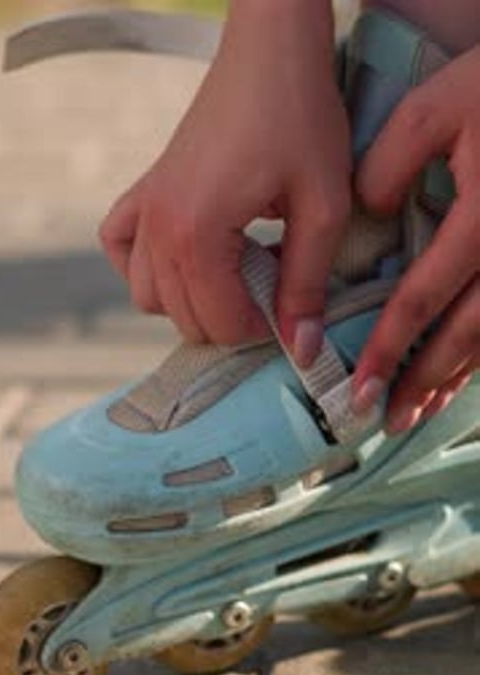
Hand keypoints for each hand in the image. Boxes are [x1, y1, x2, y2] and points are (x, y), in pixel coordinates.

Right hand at [100, 0, 350, 362]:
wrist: (271, 51)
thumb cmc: (302, 118)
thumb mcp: (323, 207)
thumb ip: (308, 284)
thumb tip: (303, 349)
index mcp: (196, 235)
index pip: (220, 323)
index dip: (264, 329)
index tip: (294, 308)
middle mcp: (158, 228)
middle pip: (184, 319)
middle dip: (233, 319)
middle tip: (275, 290)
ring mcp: (144, 210)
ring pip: (149, 297)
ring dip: (193, 302)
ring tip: (239, 276)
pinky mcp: (144, 192)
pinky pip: (121, 251)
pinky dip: (146, 267)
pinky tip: (185, 257)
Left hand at [353, 48, 479, 433]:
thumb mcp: (441, 104)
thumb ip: (392, 159)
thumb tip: (367, 213)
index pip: (425, 298)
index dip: (389, 346)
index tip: (359, 385)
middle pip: (466, 337)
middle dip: (422, 383)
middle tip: (386, 419)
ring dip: (453, 380)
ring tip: (417, 412)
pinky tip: (460, 373)